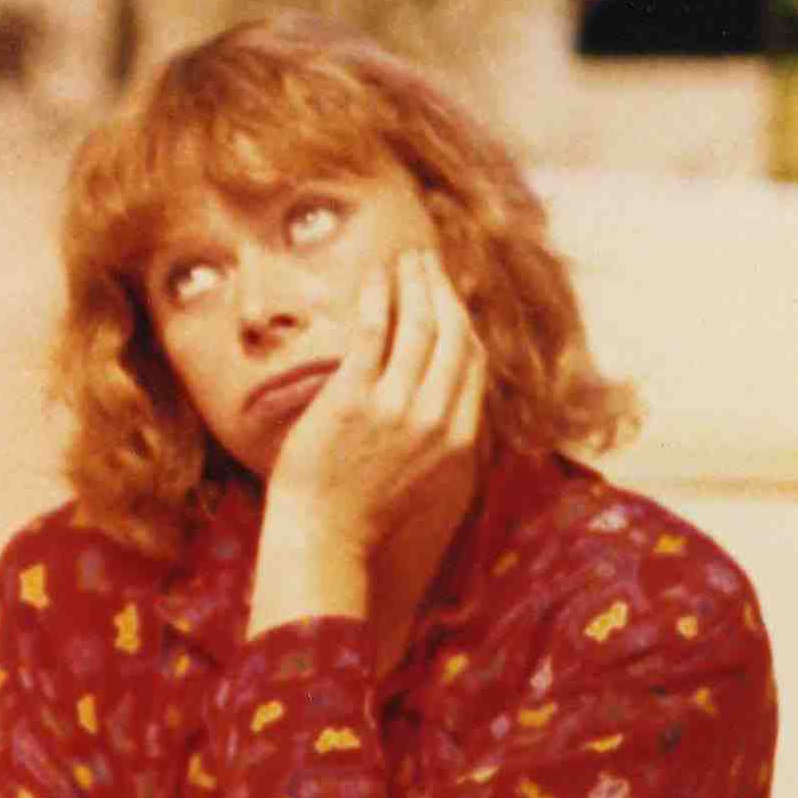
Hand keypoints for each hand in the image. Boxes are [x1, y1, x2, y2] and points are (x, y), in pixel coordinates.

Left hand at [260, 245, 485, 581]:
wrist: (324, 538)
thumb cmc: (364, 511)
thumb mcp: (424, 477)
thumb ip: (440, 434)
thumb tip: (442, 394)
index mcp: (458, 438)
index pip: (472, 360)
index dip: (463, 317)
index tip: (449, 292)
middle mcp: (435, 418)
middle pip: (451, 333)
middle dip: (441, 289)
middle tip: (427, 261)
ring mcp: (396, 407)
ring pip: (417, 326)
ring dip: (412, 283)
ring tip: (404, 259)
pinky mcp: (354, 398)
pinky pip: (372, 333)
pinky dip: (377, 297)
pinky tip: (374, 275)